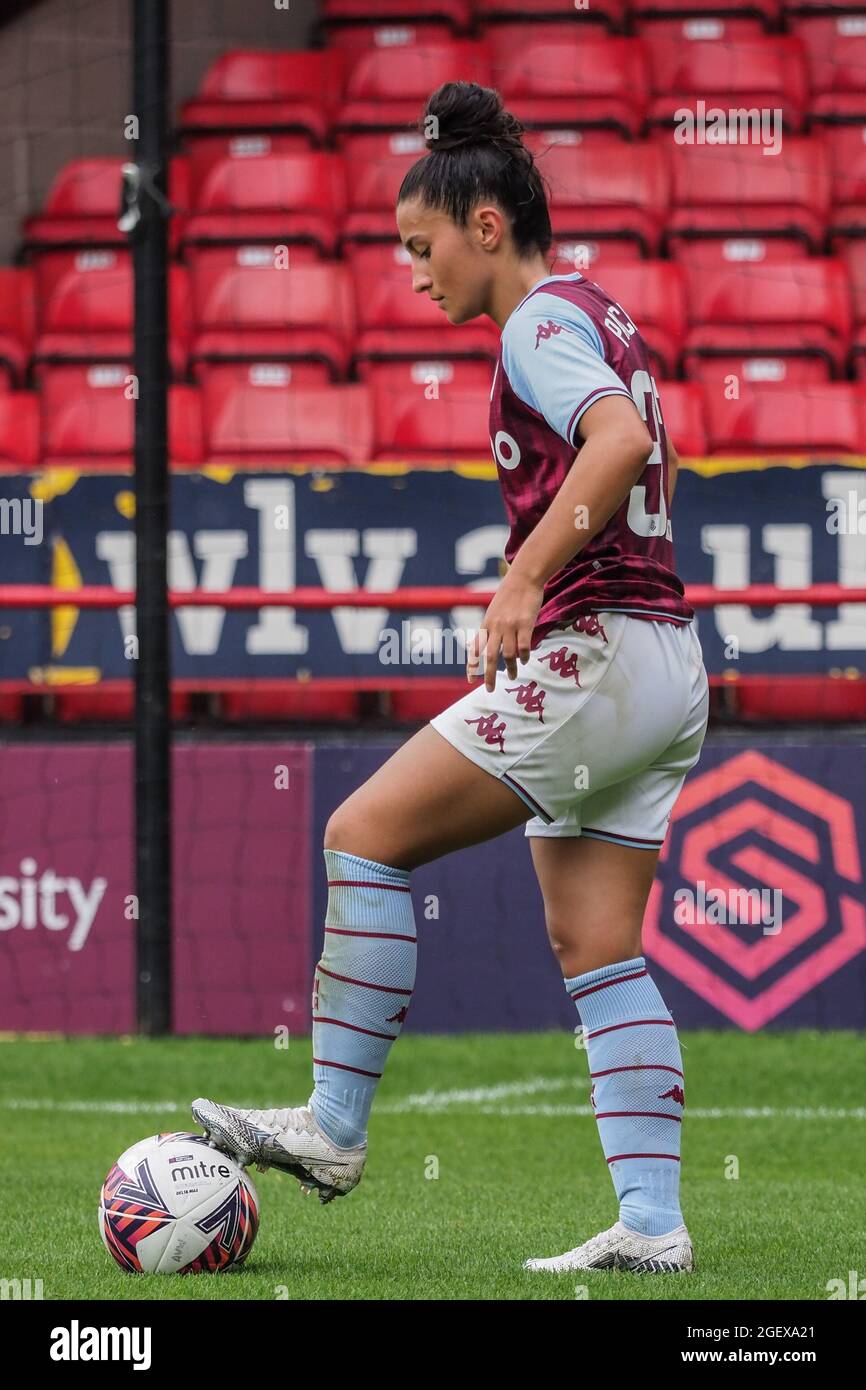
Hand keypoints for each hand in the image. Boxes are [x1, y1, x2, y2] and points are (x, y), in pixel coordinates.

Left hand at [467, 571, 543, 691]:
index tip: (469, 680)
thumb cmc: (510, 595)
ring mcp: (510, 626)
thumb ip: (490, 628)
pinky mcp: (525, 624)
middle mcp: (495, 627)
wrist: (523, 578)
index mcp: (486, 624)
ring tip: (513, 676)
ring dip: (511, 668)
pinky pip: (523, 646)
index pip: (475, 648)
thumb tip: (485, 644)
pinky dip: (523, 656)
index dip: (472, 665)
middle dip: (489, 675)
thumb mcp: (494, 611)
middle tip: (490, 689)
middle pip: (490, 657)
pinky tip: (525, 660)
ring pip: (508, 654)